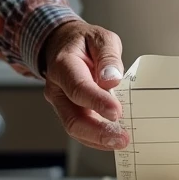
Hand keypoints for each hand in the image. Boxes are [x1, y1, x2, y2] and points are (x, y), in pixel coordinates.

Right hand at [40, 20, 129, 150]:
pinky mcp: (69, 112)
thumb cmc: (83, 43)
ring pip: (75, 128)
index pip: (78, 87)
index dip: (96, 102)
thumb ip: (108, 56)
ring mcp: (61, 103)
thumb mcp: (100, 38)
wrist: (63, 45)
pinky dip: (97, 138)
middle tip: (121, 137)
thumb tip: (111, 79)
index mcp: (63, 65)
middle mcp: (57, 88)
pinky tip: (114, 139)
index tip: (116, 111)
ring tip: (121, 141)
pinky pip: (81, 130)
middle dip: (98, 132)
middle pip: (72, 118)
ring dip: (98, 139)